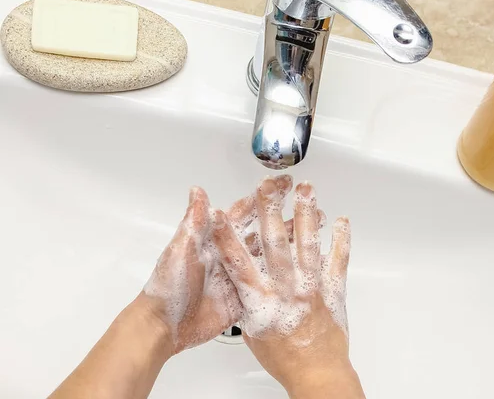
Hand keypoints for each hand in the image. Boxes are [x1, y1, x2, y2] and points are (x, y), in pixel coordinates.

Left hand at [143, 176, 294, 352]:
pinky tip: (303, 272)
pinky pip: (267, 287)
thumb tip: (197, 190)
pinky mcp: (243, 300)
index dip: (264, 197)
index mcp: (216, 239)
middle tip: (307, 206)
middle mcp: (230, 255)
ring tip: (312, 235)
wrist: (164, 327)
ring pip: (270, 258)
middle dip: (284, 218)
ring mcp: (238, 278)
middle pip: (262, 232)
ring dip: (289, 246)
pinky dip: (285, 279)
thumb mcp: (181, 250)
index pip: (244, 212)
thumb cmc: (167, 287)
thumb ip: (194, 221)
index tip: (283, 184)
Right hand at [213, 177, 364, 398]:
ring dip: (306, 214)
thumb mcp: (253, 332)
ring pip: (307, 244)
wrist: (316, 372)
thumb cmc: (284, 358)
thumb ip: (248, 303)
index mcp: (261, 300)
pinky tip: (340, 221)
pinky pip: (337, 260)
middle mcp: (285, 288)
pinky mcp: (332, 289)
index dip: (228, 236)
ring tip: (306, 190)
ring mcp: (310, 286)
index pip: (239, 262)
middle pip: (275, 243)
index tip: (221, 213)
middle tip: (267, 186)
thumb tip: (245, 285)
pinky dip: (340, 239)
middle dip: (269, 210)